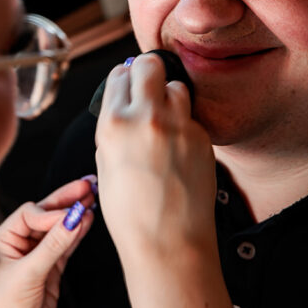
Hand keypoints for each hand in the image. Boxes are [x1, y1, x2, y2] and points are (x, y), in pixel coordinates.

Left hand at [0, 177, 95, 307]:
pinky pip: (66, 247)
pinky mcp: (50, 273)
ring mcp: (36, 259)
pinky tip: (89, 220)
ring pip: (59, 229)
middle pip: (45, 215)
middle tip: (88, 184)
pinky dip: (78, 235)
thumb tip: (73, 218)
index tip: (71, 215)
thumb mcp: (26, 276)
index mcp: (2, 240)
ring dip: (76, 215)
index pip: (30, 214)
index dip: (51, 212)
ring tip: (94, 197)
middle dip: (66, 200)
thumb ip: (52, 247)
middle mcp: (18, 246)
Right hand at [94, 53, 216, 260]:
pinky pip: (191, 118)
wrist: (169, 243)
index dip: (124, 79)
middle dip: (148, 71)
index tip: (127, 86)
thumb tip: (122, 107)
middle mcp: (147, 117)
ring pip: (177, 86)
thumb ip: (113, 130)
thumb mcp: (105, 166)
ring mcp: (179, 126)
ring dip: (170, 96)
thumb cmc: (131, 213)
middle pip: (150, 64)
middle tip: (148, 86)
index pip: (120, 75)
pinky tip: (178, 149)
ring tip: (165, 120)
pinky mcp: (202, 138)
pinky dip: (185, 125)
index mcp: (114, 124)